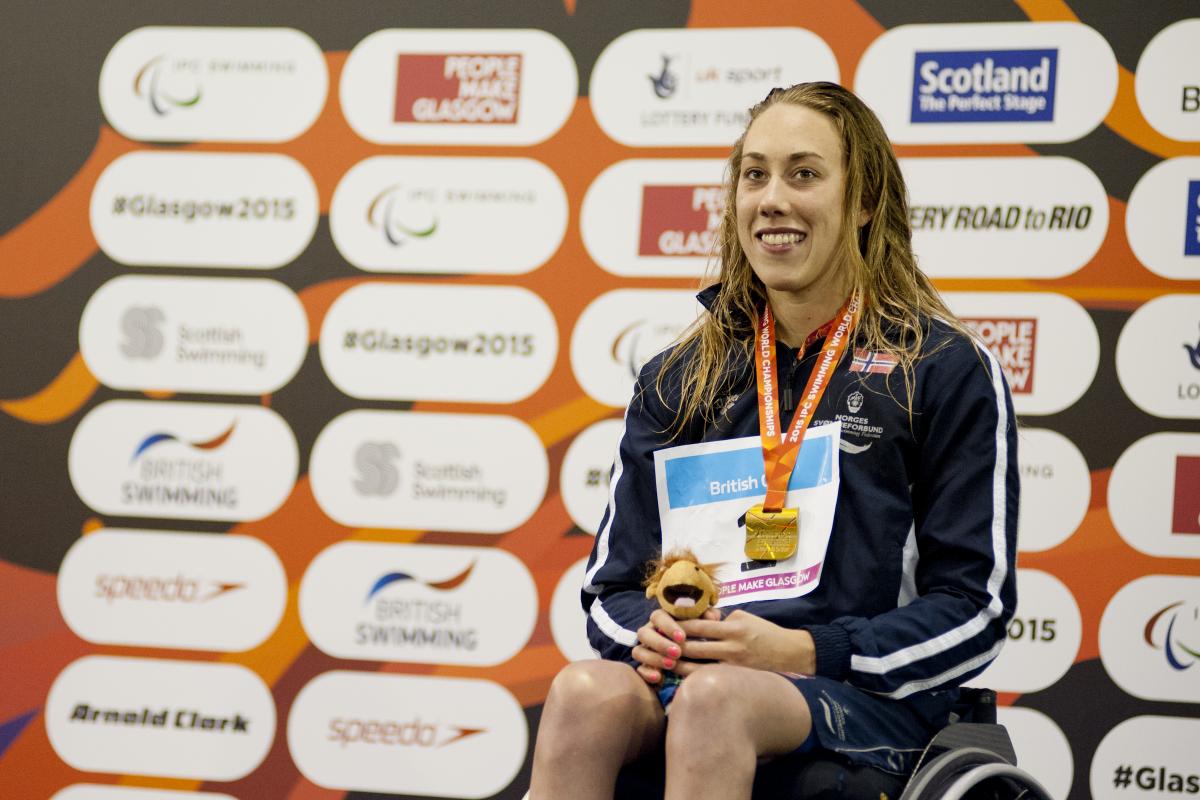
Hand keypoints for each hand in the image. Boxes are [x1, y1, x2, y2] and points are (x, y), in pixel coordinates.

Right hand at [632, 607, 720, 684]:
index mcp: (663, 620)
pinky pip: (639, 669)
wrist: (699, 659)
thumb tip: (712, 616)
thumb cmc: (701, 637)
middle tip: (677, 653)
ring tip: (671, 664)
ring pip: (638, 651)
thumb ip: (708, 617)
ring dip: (653, 657)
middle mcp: (651, 633)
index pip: (658, 616)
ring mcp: (646, 650)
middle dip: (660, 643)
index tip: (682, 638)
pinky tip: (659, 677)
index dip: (668, 626)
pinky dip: (647, 673)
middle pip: (644, 633)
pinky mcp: (645, 667)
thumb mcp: (706, 625)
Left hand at [676, 610, 815, 674]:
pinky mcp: (737, 679)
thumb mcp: (744, 618)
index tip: (663, 627)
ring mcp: (734, 667)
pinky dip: (696, 678)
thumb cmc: (765, 631)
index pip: (698, 627)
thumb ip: (721, 621)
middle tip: (655, 649)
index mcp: (733, 628)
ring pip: (699, 669)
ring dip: (679, 667)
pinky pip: (711, 679)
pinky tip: (683, 679)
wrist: (790, 653)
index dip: (678, 628)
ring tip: (663, 665)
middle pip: (694, 649)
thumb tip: (699, 622)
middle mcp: (732, 648)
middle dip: (673, 649)